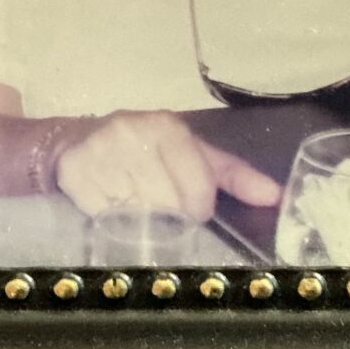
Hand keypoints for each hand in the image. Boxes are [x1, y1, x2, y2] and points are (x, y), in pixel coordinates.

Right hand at [52, 111, 281, 219]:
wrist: (76, 141)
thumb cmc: (145, 151)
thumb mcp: (192, 154)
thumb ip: (233, 176)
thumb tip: (275, 196)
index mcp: (168, 127)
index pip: (197, 193)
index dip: (197, 211)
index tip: (189, 210)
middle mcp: (133, 133)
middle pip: (167, 208)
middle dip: (166, 218)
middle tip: (156, 209)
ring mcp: (101, 152)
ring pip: (136, 216)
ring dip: (137, 221)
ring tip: (131, 203)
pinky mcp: (75, 172)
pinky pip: (103, 217)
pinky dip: (107, 219)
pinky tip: (106, 203)